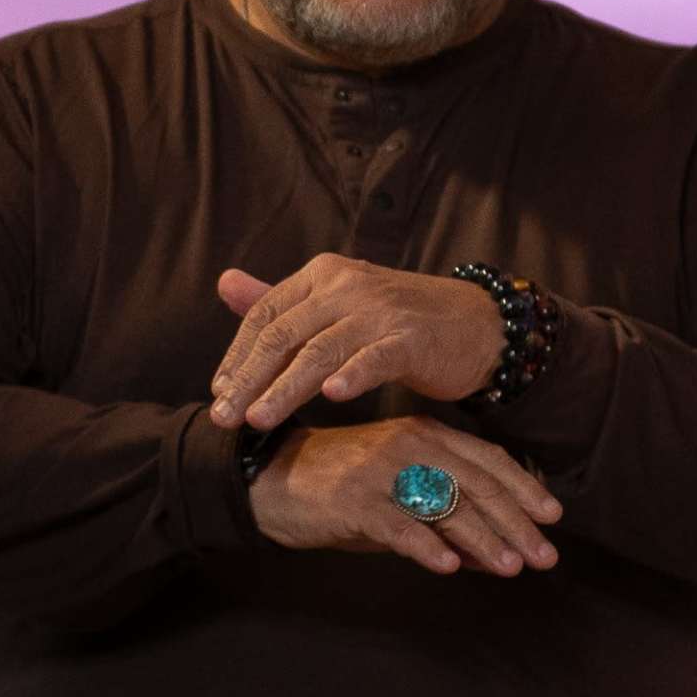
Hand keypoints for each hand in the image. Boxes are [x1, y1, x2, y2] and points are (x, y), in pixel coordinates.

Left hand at [211, 256, 503, 428]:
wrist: (477, 324)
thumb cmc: (398, 321)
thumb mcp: (335, 304)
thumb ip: (281, 300)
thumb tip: (223, 283)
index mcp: (322, 276)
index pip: (265, 314)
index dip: (237, 355)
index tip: (219, 392)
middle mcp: (346, 287)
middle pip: (283, 334)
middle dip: (249, 379)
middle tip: (225, 418)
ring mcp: (379, 311)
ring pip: (319, 351)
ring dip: (285, 388)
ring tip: (259, 420)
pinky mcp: (410, 338)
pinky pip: (374, 358)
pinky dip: (352, 375)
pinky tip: (331, 397)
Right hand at [246, 416, 561, 575]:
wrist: (269, 479)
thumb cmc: (339, 491)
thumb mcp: (399, 499)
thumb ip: (445, 523)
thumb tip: (496, 556)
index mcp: (425, 435)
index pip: (488, 460)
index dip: (524, 489)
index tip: (553, 518)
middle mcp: (408, 445)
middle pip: (476, 484)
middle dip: (515, 523)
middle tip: (544, 556)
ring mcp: (381, 470)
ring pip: (445, 505)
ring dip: (482, 539)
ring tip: (509, 567)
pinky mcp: (353, 498)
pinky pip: (398, 525)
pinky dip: (426, 546)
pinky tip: (449, 567)